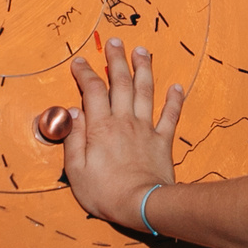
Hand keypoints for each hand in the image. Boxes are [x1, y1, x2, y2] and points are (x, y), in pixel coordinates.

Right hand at [61, 36, 183, 228]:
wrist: (142, 205)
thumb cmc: (105, 192)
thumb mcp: (76, 170)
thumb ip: (73, 138)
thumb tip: (71, 112)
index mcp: (100, 127)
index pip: (92, 91)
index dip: (85, 73)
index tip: (80, 62)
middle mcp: (123, 121)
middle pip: (120, 83)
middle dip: (116, 60)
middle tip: (114, 42)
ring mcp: (145, 129)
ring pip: (145, 91)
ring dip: (143, 69)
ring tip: (142, 51)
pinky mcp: (162, 141)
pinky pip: (170, 116)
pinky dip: (174, 100)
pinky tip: (176, 86)